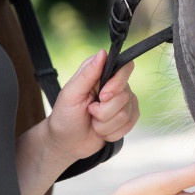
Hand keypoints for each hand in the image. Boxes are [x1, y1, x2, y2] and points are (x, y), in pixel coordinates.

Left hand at [46, 49, 139, 165]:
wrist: (67, 142)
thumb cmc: (65, 115)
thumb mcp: (71, 93)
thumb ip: (88, 73)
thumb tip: (103, 52)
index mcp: (100, 72)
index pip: (124, 68)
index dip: (117, 84)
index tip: (103, 96)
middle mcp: (114, 84)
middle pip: (124, 96)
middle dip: (104, 111)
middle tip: (90, 111)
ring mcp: (122, 102)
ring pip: (126, 114)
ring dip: (105, 124)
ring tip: (93, 122)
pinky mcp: (127, 118)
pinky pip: (129, 125)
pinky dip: (112, 132)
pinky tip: (101, 130)